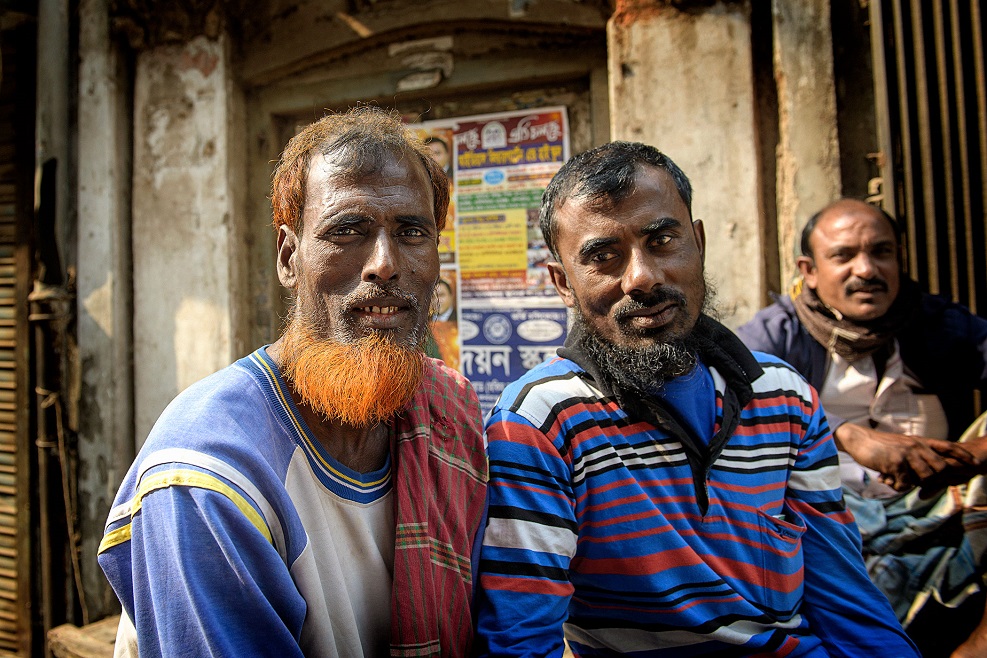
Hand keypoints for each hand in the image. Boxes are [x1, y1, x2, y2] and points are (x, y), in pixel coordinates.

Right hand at [834, 424, 975, 491]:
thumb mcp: (901, 445)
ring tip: (897, 481)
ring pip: (925, 478)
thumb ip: (916, 455)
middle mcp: (917, 446)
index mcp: (920, 441)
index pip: (949, 446)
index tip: (975, 464)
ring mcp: (907, 455)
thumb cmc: (879, 446)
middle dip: (935, 480)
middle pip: (941, 468)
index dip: (964, 455)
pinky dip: (897, 486)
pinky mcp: (896, 464)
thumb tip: (925, 475)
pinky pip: (905, 484)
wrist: (858, 439)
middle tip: (918, 483)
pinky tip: (886, 480)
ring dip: (913, 484)